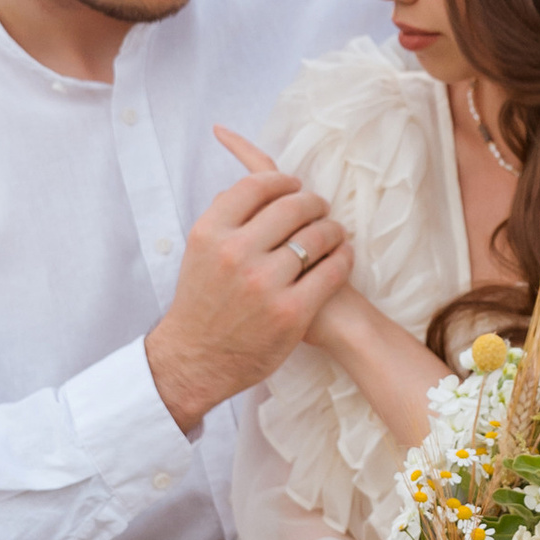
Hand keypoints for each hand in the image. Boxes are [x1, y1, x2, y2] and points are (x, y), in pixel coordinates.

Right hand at [144, 135, 349, 436]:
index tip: (294, 184)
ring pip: (317, 234)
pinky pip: (332, 270)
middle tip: (319, 206)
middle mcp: (235, 253)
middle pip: (292, 204)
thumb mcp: (198, 250)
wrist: (196, 360)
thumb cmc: (201, 302)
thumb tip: (254, 179)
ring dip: (332, 228)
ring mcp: (264, 283)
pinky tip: (343, 256)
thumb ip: (225, 214)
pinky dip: (343, 258)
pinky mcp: (291, 311)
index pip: (257, 183)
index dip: (282, 180)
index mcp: (210, 231)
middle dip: (313, 201)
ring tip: (333, 231)